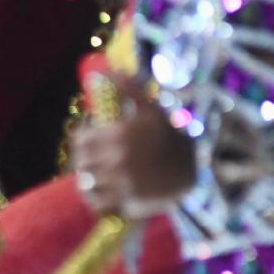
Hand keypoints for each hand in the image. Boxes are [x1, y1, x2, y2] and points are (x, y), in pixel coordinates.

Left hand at [68, 76, 196, 217]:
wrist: (193, 169)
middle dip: (85, 160)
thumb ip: (129, 90)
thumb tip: (110, 71)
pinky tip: (101, 194)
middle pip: (81, 161)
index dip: (83, 141)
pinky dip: (95, 199)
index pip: (80, 139)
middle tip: (94, 161)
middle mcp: (118, 157)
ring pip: (86, 181)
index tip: (91, 143)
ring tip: (97, 177)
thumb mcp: (152, 109)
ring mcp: (123, 180)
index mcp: (119, 133)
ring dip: (88, 179)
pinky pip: (98, 202)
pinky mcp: (129, 199)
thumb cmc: (169, 136)